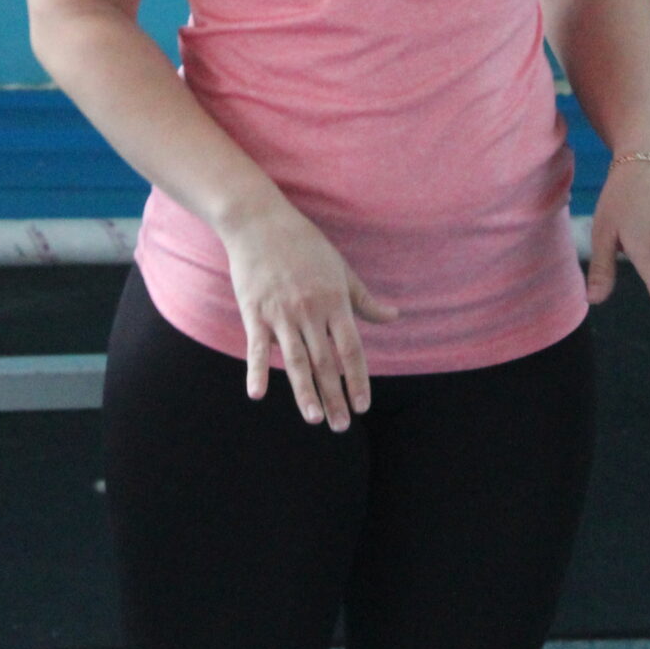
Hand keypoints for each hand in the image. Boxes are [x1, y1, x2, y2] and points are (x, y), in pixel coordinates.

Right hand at [218, 201, 400, 430]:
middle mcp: (310, 311)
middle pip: (325, 362)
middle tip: (341, 426)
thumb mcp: (340, 269)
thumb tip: (395, 317)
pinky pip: (257, 347)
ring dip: (305, 393)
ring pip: (296, 360)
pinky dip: (257, 370)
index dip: (357, 379)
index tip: (363, 405)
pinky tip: (258, 394)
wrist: (260, 222)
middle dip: (334, 396)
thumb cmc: (304, 245)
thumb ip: (365, 300)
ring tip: (315, 419)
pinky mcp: (254, 312)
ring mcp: (281, 313)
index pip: (351, 349)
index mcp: (334, 301)